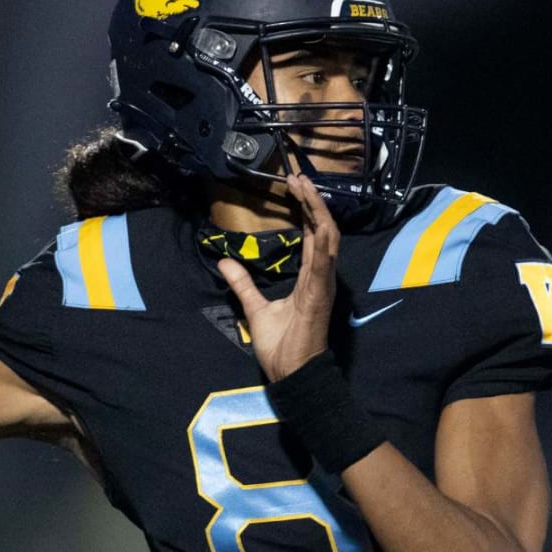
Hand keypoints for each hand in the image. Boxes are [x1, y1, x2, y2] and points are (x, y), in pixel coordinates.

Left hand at [217, 173, 338, 381]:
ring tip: (305, 188)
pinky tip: (318, 222)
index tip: (295, 187)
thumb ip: (243, 284)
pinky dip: (322, 241)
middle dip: (311, 203)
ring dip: (317, 212)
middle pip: (321, 230)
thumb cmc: (281, 346)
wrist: (292, 374)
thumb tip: (224, 262)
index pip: (311, 236)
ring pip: (326, 239)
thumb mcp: (255, 308)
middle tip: (297, 177)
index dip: (305, 211)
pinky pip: (323, 263)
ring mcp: (322, 284)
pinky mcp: (320, 295)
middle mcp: (319, 276)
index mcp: (309, 278)